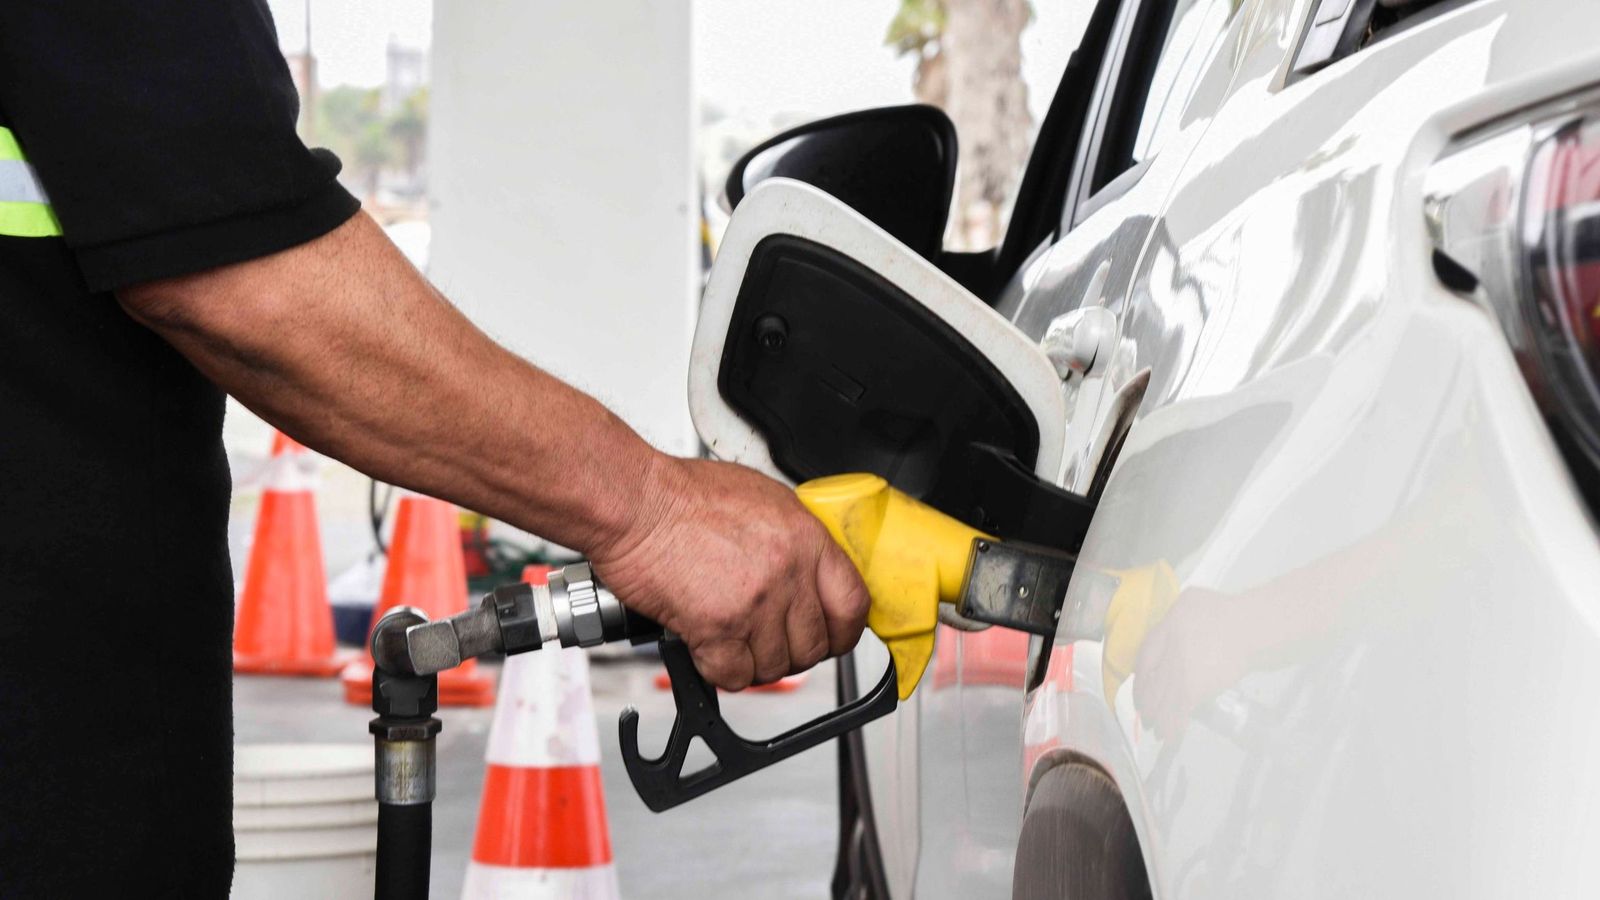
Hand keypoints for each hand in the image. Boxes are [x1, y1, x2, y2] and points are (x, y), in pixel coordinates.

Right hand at [590, 455, 869, 689]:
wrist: (634, 502)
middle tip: (766, 641)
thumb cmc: (683, 494)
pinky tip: (708, 648)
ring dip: (752, 662)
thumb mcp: (763, 498)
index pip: (853, 604)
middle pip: (814, 645)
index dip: (843, 631)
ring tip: (731, 640)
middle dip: (791, 652)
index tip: (830, 637)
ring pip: (775, 666)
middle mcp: (788, 572)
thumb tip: (807, 568)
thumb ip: (793, 539)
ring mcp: (755, 602)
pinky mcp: (717, 627)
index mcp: (806, 538)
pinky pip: (734, 675)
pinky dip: (720, 670)